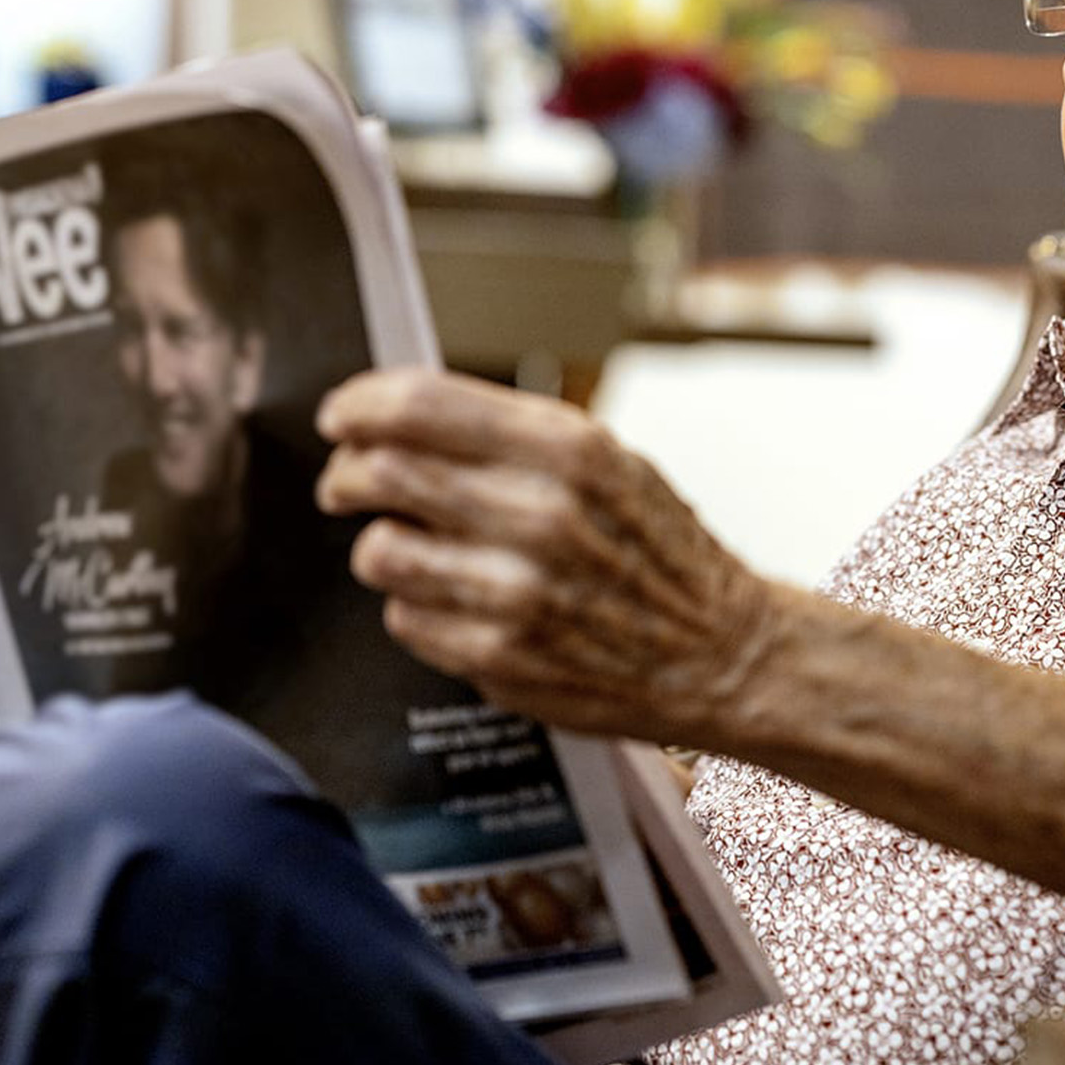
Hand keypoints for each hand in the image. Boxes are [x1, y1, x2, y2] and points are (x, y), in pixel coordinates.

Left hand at [316, 368, 775, 745]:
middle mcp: (539, 517)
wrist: (722, 654)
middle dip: (346, 475)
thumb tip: (399, 415)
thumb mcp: (606, 461)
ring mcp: (516, 593)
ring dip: (382, 546)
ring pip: (378, 552)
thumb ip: (509, 434)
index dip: (359, 406)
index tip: (341, 416)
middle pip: (380, 472)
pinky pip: (403, 619)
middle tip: (346, 482)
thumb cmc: (658, 553)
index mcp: (567, 450)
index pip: (418, 404)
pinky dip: (416, 608)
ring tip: (415, 548)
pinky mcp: (497, 659)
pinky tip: (458, 603)